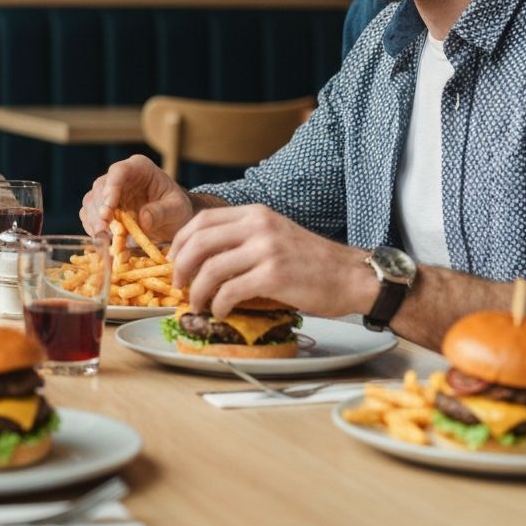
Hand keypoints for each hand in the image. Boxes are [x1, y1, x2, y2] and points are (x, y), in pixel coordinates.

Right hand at [80, 154, 191, 242]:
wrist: (173, 219)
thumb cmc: (177, 208)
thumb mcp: (177, 209)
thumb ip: (161, 212)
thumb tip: (143, 220)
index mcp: (139, 168)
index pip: (119, 171)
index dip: (111, 188)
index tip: (109, 208)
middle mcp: (120, 176)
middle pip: (101, 187)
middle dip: (100, 208)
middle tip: (104, 228)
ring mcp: (110, 192)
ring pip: (91, 201)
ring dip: (94, 220)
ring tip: (102, 237)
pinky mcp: (103, 208)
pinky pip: (90, 215)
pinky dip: (92, 227)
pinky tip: (100, 239)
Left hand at [167, 204, 370, 317]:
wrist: (351, 276)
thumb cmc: (311, 261)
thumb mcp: (274, 235)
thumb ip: (243, 238)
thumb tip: (203, 257)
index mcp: (254, 214)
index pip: (202, 220)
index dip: (181, 241)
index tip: (174, 260)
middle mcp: (258, 226)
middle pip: (199, 242)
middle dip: (181, 267)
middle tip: (178, 286)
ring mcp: (266, 250)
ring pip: (211, 269)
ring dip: (197, 291)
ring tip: (197, 304)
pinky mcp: (274, 275)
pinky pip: (230, 291)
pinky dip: (218, 304)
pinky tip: (220, 311)